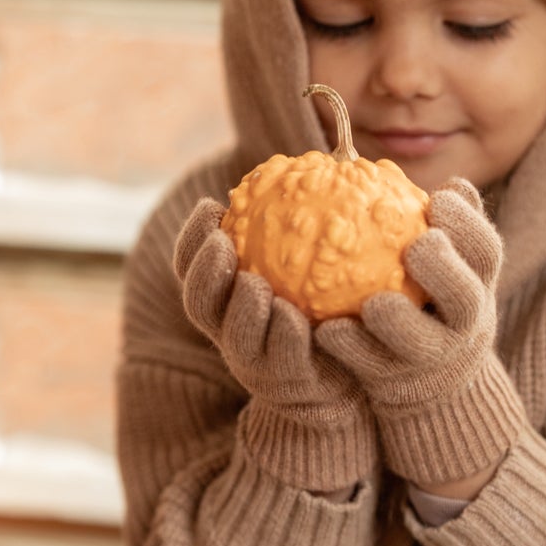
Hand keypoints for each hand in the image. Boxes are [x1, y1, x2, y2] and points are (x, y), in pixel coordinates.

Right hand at [174, 197, 366, 426]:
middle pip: (199, 304)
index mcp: (226, 299)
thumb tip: (336, 158)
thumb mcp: (316, 264)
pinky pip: (283, 362)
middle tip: (222, 245)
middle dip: (204, 274)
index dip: (192, 239)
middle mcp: (231, 331)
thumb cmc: (331, 307)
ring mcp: (255, 364)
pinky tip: (299, 318)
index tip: (211, 206)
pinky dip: (286, 340)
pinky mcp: (289, 387)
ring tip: (255, 285)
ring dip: (241, 311)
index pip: (193, 267)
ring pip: (235, 338)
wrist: (352, 377)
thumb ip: (309, 226)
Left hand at [315, 179, 501, 415]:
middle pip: (466, 299)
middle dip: (445, 272)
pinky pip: (373, 367)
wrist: (433, 385)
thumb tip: (453, 183)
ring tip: (374, 304)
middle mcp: (465, 323)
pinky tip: (326, 331)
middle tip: (418, 246)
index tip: (440, 198)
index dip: (469, 225)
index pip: (486, 251)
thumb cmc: (432, 301)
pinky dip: (352, 350)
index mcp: (477, 284)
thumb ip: (447, 230)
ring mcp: (435, 358)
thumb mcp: (451, 267)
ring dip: (399, 323)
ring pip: (422, 343)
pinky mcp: (400, 384)